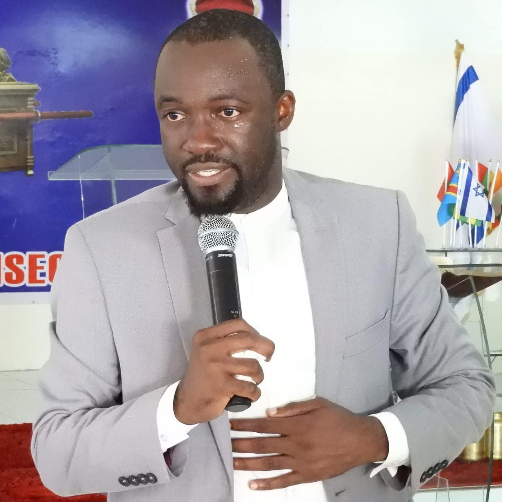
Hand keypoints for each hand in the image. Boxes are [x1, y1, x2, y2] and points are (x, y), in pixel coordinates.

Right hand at [174, 318, 274, 424]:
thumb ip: (226, 341)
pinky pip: (249, 387)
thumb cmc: (203, 374)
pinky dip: (255, 392)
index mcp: (206, 336)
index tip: (260, 341)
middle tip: (269, 356)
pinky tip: (251, 393)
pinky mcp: (222, 386)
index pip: (238, 325)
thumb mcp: (207, 350)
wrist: (187, 401)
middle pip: (248, 339)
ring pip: (253, 365)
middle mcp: (209, 348)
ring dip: (259, 375)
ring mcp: (216, 366)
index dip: (255, 331)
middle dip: (266, 347)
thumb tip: (258, 338)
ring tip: (254, 380)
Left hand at [230, 397, 387, 490]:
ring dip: (248, 464)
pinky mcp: (307, 475)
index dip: (246, 425)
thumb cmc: (338, 418)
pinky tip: (254, 484)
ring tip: (232, 462)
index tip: (231, 425)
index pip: (264, 425)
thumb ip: (292, 408)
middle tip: (225, 444)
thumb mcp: (317, 404)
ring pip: (269, 464)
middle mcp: (296, 444)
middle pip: (262, 445)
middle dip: (241, 444)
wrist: (361, 440)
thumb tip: (269, 413)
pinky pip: (284, 481)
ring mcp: (301, 462)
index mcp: (297, 425)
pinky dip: (268, 484)